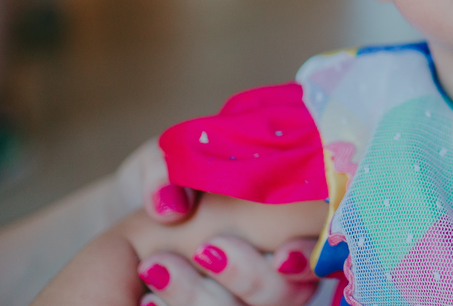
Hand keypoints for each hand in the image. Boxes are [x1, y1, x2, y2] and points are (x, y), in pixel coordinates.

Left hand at [118, 140, 321, 305]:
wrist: (130, 214)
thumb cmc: (167, 180)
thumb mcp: (163, 159)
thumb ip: (166, 172)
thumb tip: (171, 206)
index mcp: (286, 214)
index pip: (322, 244)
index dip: (310, 257)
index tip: (281, 257)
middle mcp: (277, 263)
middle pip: (290, 294)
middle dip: (249, 277)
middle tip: (205, 249)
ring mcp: (247, 296)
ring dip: (199, 298)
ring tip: (153, 266)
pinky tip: (147, 300)